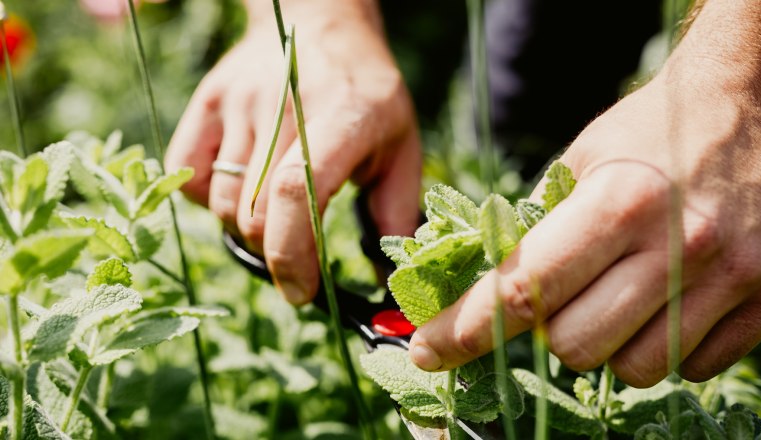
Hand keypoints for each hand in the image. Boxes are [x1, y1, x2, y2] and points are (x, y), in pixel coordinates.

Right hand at [165, 0, 420, 303]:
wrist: (318, 24)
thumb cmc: (366, 92)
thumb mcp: (402, 144)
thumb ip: (396, 209)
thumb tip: (387, 275)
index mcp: (343, 118)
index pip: (297, 194)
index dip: (293, 255)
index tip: (302, 292)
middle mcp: (284, 107)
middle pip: (255, 213)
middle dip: (275, 256)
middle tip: (297, 260)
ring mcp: (239, 103)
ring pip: (223, 203)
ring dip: (247, 232)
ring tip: (276, 221)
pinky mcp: (207, 103)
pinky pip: (189, 176)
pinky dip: (211, 202)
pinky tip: (243, 191)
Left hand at [408, 0, 760, 386]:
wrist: (751, 106)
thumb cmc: (651, 132)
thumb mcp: (581, 159)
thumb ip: (536, 226)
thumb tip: (484, 291)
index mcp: (620, 201)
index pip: (523, 288)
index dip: (465, 330)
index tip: (429, 351)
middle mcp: (679, 244)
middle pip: (574, 346)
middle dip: (548, 334)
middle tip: (562, 298)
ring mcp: (732, 277)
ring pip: (633, 369)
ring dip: (608, 346)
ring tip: (620, 296)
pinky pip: (692, 369)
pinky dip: (664, 348)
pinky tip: (668, 303)